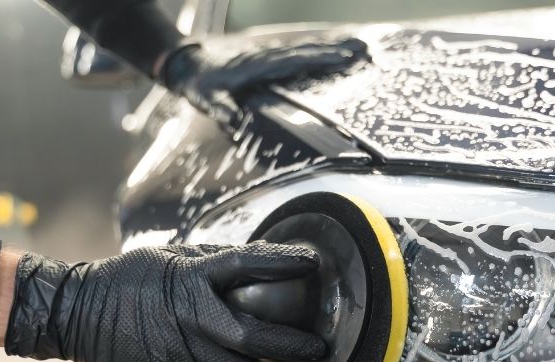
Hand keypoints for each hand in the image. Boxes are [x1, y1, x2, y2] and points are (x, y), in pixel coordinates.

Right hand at [5, 242, 324, 361]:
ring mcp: (180, 349)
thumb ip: (212, 262)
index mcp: (190, 276)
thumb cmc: (129, 280)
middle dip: (290, 345)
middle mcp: (190, 314)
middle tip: (317, 348)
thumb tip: (256, 260)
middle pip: (252, 335)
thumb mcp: (170, 257)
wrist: (76, 313)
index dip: (281, 262)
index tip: (312, 262)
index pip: (245, 264)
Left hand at [160, 37, 367, 124]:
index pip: (296, 60)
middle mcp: (270, 55)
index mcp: (260, 65)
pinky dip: (320, 50)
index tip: (344, 59)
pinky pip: (301, 52)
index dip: (320, 59)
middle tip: (366, 50)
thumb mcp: (208, 99)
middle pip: (309, 50)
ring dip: (334, 47)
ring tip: (360, 47)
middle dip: (338, 50)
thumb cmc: (200, 84)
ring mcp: (271, 54)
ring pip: (308, 48)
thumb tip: (233, 120)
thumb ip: (222, 109)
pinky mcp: (272, 57)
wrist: (189, 63)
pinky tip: (335, 51)